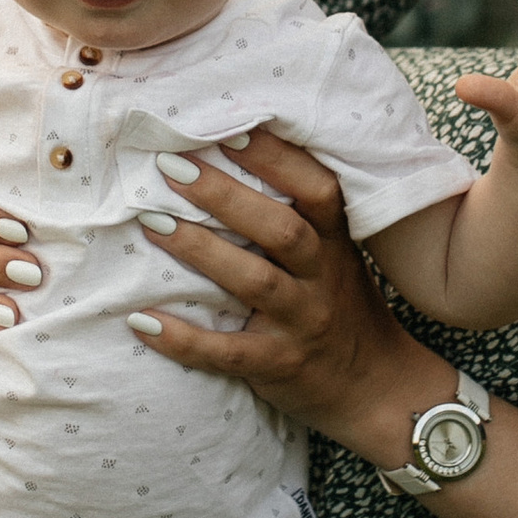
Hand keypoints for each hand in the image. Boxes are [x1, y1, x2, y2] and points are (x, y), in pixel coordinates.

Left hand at [122, 129, 440, 452]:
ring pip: (255, 282)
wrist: (377, 388)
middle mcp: (324, 278)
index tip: (228, 129)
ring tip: (150, 223)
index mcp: (336, 243)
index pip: (317, 190)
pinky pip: (228, 353)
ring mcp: (303, 323)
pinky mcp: (279, 366)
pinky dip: (183, 339)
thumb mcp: (336, 255)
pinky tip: (141, 320)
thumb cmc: (342, 306)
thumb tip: (229, 152)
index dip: (276, 158)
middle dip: (225, 196)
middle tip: (171, 166)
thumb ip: (298, 215)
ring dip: (201, 250)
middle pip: (281, 230)